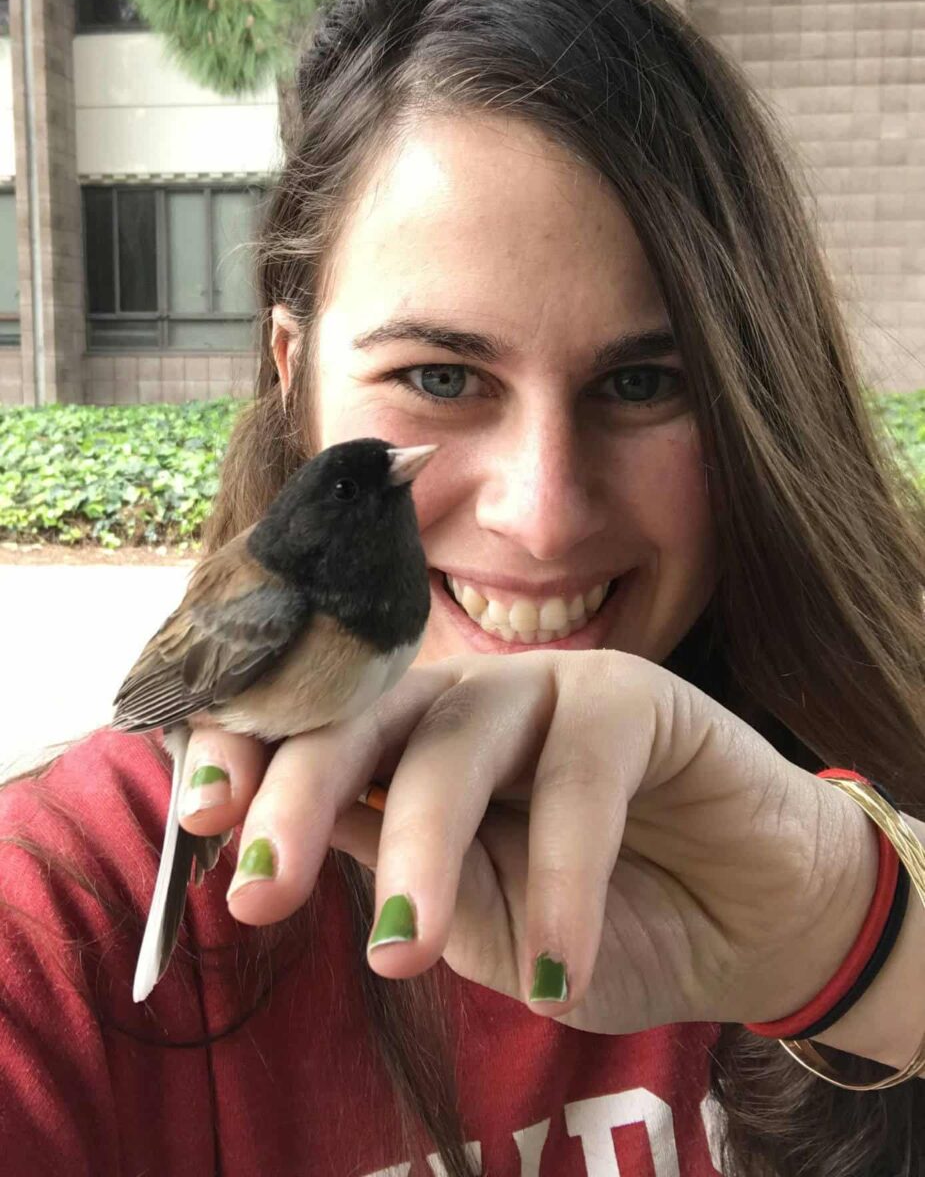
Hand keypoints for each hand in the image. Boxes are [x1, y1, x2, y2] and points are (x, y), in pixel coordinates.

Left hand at [179, 651, 876, 1034]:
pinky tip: (562, 969)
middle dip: (302, 794)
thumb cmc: (601, 927)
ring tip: (408, 955)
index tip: (196, 817)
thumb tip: (284, 838)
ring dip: (423, 853)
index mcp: (410, 751)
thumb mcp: (484, 928)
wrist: (747, 927)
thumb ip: (395, 874)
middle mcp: (464, 705)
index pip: (312, 736)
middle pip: (361, 718)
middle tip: (261, 889)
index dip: (250, 758)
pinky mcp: (634, 696)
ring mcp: (546, 689)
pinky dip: (563, 877)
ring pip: (455, 744)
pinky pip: (577, 779)